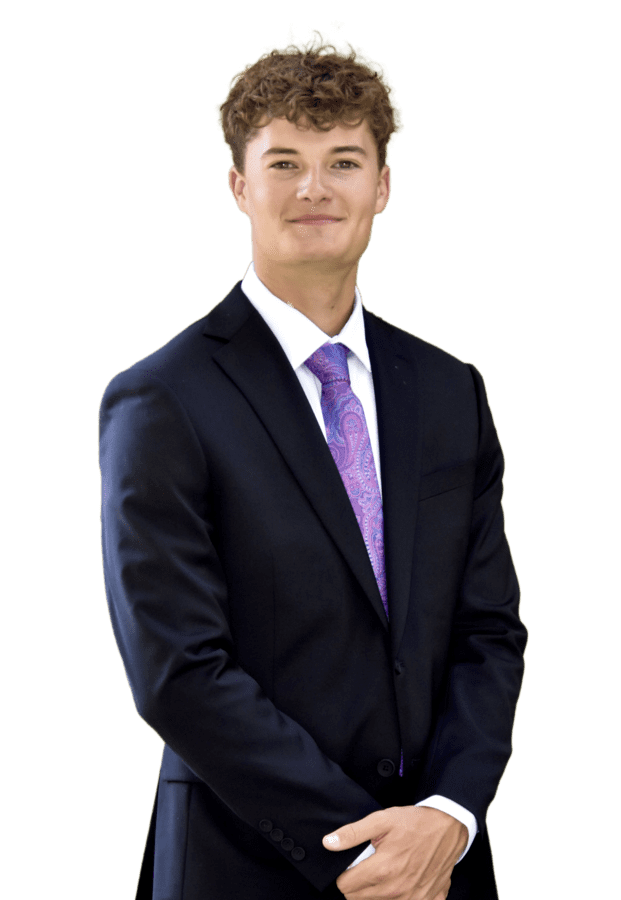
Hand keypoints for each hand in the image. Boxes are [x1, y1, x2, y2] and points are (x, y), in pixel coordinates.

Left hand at [322, 805, 467, 898]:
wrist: (448, 827)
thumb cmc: (415, 823)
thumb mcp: (381, 820)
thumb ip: (353, 833)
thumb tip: (329, 843)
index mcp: (383, 869)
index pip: (345, 886)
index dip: (344, 874)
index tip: (351, 865)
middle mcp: (396, 890)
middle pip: (358, 899)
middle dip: (357, 884)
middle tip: (368, 866)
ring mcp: (412, 899)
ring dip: (374, 893)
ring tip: (383, 873)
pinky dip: (397, 898)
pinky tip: (401, 883)